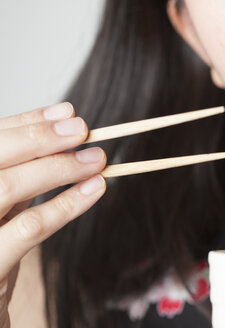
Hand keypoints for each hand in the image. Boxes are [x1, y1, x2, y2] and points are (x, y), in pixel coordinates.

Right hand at [0, 103, 106, 327]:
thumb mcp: (5, 203)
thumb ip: (26, 166)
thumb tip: (64, 118)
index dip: (27, 123)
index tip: (66, 112)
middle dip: (38, 138)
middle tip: (81, 128)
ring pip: (6, 187)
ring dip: (57, 168)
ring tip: (97, 159)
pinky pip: (29, 227)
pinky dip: (65, 205)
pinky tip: (93, 190)